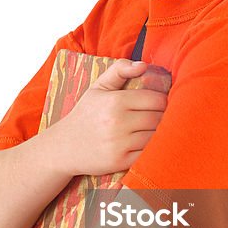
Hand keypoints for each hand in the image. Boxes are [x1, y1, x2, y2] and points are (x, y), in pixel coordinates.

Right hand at [53, 59, 167, 176]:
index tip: (159, 104)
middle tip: (159, 117)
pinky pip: (148, 154)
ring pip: (156, 136)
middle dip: (163, 117)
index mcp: (116, 101)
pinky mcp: (121, 162)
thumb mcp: (98, 87)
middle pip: (159, 118)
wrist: (64, 146)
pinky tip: (144, 144)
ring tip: (152, 130)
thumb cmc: (86, 114)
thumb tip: (143, 65)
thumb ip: (120, 69)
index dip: (162, 101)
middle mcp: (118, 122)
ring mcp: (119, 144)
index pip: (156, 100)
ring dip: (158, 133)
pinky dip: (151, 150)